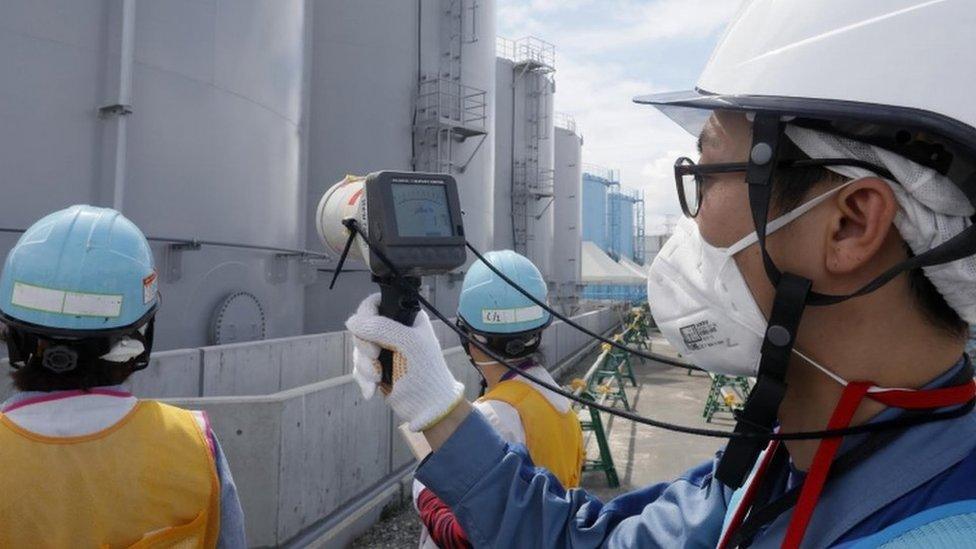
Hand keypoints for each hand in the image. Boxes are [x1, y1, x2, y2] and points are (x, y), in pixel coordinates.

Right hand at [345, 294, 464, 430]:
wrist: (427, 408)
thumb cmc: (425, 372)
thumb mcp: (407, 343)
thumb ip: (381, 327)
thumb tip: (351, 321)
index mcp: (406, 317)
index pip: (376, 304)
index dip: (366, 316)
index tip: (368, 332)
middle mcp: (393, 330)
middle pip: (361, 328)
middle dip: (365, 347)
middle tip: (376, 356)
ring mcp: (384, 349)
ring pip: (358, 349)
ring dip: (364, 366)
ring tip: (377, 378)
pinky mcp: (376, 368)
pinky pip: (358, 366)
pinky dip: (363, 378)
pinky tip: (372, 389)